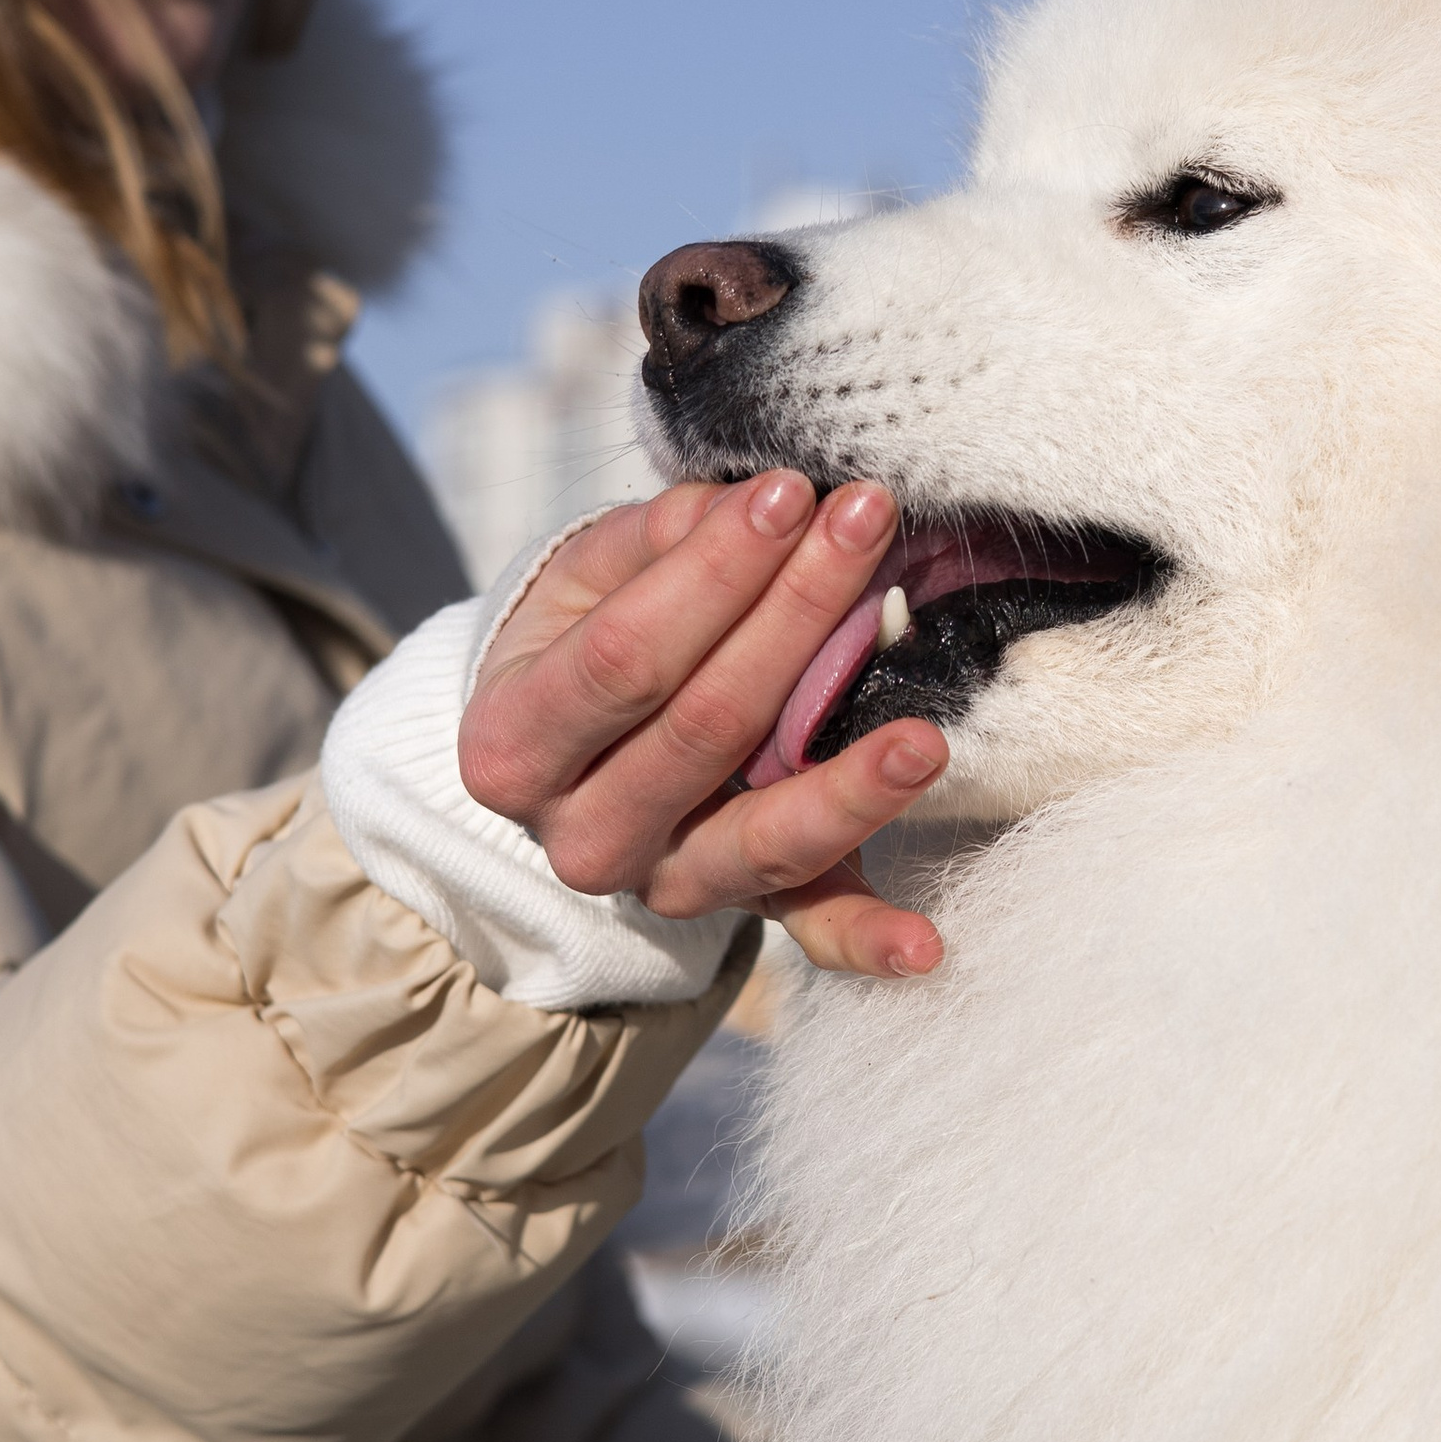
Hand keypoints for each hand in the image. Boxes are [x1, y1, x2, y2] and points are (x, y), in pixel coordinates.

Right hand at [458, 475, 946, 977]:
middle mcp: (583, 837)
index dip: (712, 575)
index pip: (624, 658)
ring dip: (852, 789)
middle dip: (797, 618)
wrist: (568, 750)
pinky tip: (926, 947)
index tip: (789, 494)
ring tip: (925, 737)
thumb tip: (747, 507)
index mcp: (514, 747)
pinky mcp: (743, 911)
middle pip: (706, 731)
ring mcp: (666, 883)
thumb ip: (655, 541)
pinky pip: (809, 932)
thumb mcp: (582, 582)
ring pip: (764, 843)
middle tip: (868, 527)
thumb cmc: (582, 638)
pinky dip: (869, 941)